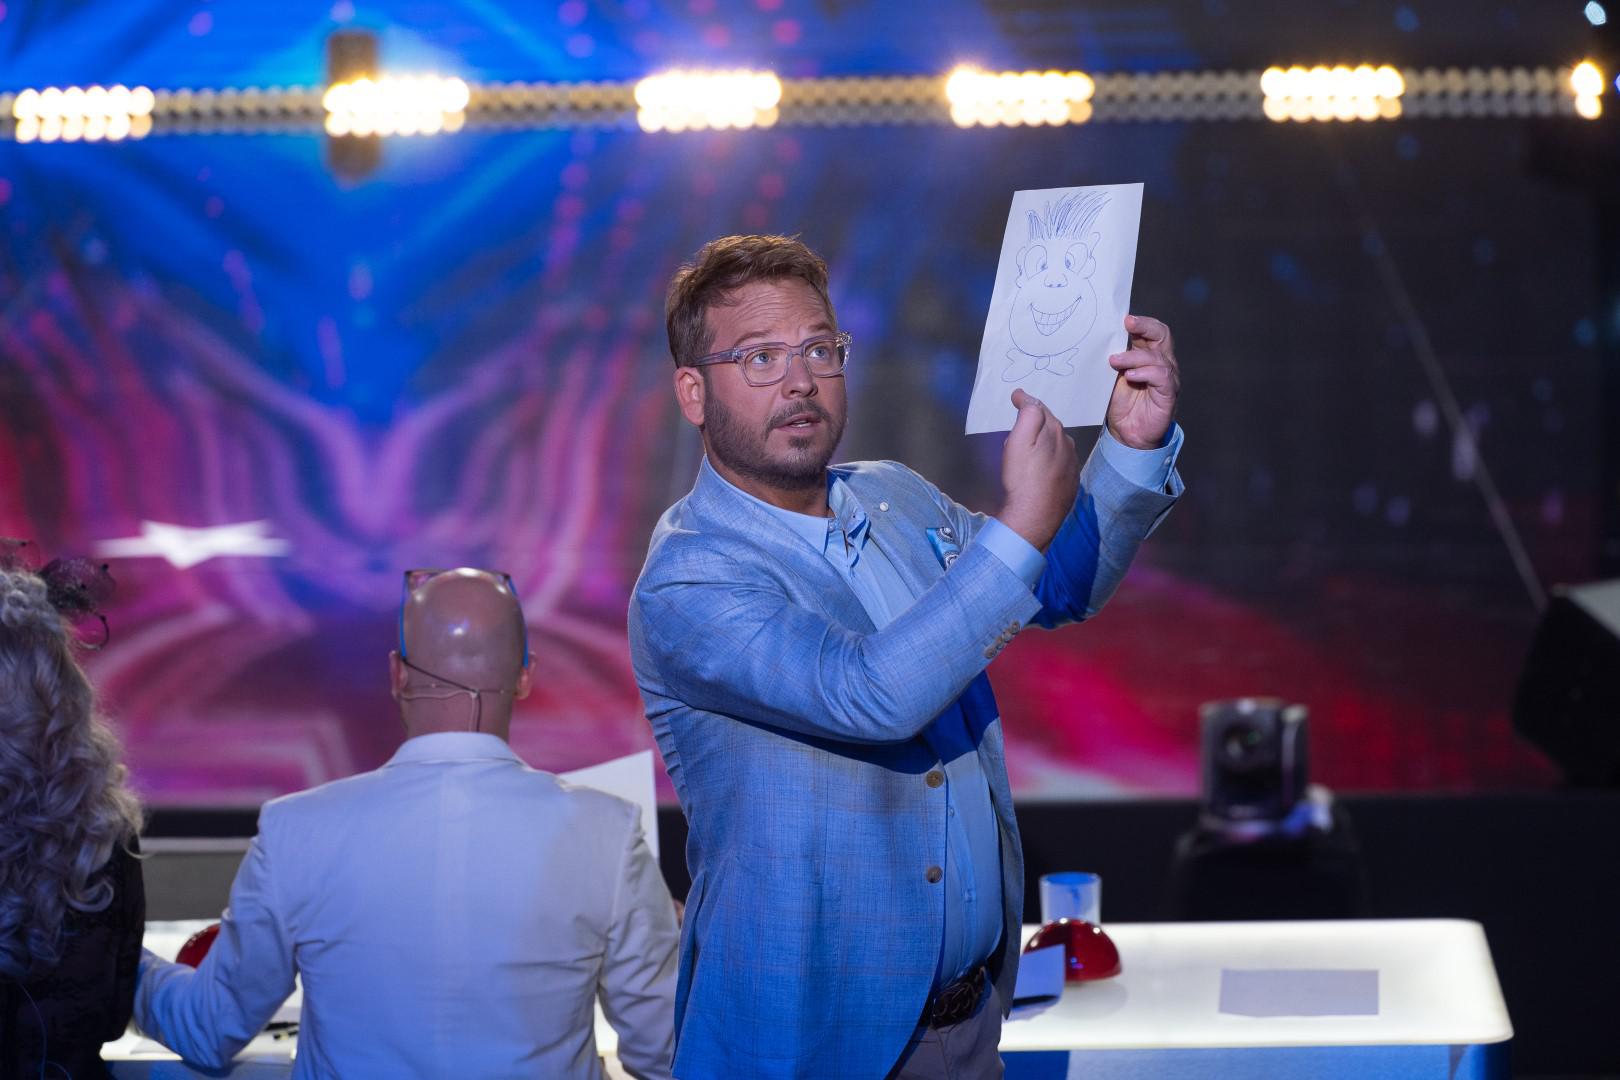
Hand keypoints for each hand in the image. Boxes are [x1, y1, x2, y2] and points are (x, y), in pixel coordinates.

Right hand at [999, 389, 1079, 551]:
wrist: (1034, 517)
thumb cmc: (1022, 478)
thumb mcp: (1019, 440)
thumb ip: (1027, 414)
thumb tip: (1025, 396)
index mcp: (1055, 431)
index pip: (1041, 409)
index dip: (1026, 402)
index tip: (1015, 398)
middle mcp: (1068, 445)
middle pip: (1051, 426)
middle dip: (1037, 421)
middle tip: (1020, 421)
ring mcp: (1071, 465)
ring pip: (1057, 444)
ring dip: (1045, 440)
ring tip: (1030, 445)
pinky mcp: (1070, 483)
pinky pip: (1060, 463)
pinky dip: (1051, 459)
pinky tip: (1041, 468)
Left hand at [1106, 314, 1180, 449]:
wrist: (1127, 433)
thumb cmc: (1121, 403)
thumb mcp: (1113, 376)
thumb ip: (1114, 358)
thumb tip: (1098, 339)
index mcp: (1149, 354)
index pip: (1152, 331)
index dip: (1141, 322)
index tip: (1124, 318)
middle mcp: (1162, 362)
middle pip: (1162, 335)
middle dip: (1145, 326)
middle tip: (1128, 324)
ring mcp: (1168, 377)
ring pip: (1158, 357)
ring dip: (1134, 357)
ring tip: (1114, 362)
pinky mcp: (1169, 393)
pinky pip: (1162, 377)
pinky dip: (1145, 373)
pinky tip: (1130, 377)